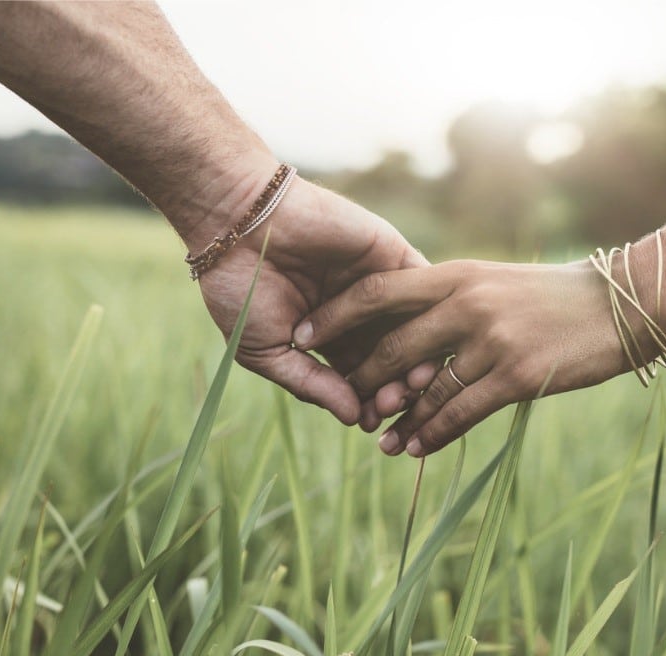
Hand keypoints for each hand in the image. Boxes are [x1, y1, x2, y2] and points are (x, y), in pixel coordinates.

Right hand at [189, 157, 432, 425]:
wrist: (237, 223)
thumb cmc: (240, 289)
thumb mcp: (268, 350)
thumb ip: (311, 385)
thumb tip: (353, 419)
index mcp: (330, 339)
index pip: (362, 379)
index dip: (368, 403)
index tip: (370, 422)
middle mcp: (360, 315)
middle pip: (393, 360)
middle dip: (395, 386)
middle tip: (393, 404)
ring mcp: (378, 284)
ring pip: (413, 329)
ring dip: (417, 357)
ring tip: (411, 382)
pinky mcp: (391, 254)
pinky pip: (422, 287)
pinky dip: (428, 314)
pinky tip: (425, 339)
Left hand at [293, 259, 632, 455]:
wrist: (619, 303)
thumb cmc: (552, 295)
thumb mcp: (494, 281)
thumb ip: (450, 298)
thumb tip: (405, 326)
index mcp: (456, 274)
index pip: (377, 291)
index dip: (334, 316)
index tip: (304, 334)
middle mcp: (466, 303)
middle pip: (393, 348)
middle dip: (363, 381)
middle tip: (347, 404)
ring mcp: (491, 340)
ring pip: (425, 389)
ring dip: (398, 420)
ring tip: (379, 442)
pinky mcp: (516, 375)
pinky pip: (460, 412)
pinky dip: (433, 434)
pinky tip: (417, 448)